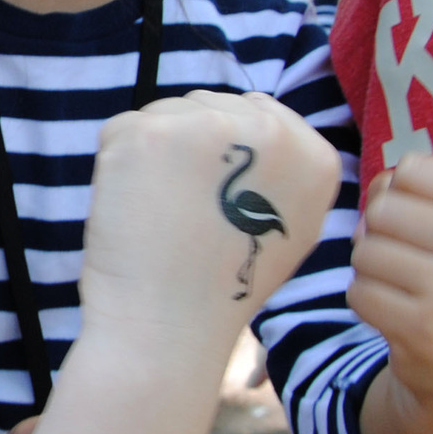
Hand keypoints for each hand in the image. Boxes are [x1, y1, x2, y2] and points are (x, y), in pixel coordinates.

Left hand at [79, 91, 341, 345]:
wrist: (169, 328)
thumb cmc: (217, 287)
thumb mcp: (284, 227)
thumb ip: (278, 168)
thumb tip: (243, 123)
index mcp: (315, 155)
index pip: (256, 112)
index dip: (224, 153)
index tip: (214, 197)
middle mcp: (271, 130)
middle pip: (208, 105)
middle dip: (187, 148)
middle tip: (185, 211)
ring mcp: (209, 125)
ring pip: (164, 114)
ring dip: (151, 155)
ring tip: (161, 213)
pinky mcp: (150, 132)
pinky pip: (122, 129)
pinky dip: (117, 164)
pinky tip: (133, 208)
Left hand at [350, 151, 432, 411]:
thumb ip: (406, 190)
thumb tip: (380, 187)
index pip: (411, 169)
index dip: (396, 194)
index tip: (416, 225)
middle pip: (382, 209)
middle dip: (377, 235)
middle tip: (404, 264)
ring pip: (366, 252)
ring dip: (369, 271)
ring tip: (401, 289)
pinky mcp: (425, 327)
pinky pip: (359, 292)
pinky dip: (365, 302)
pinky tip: (395, 314)